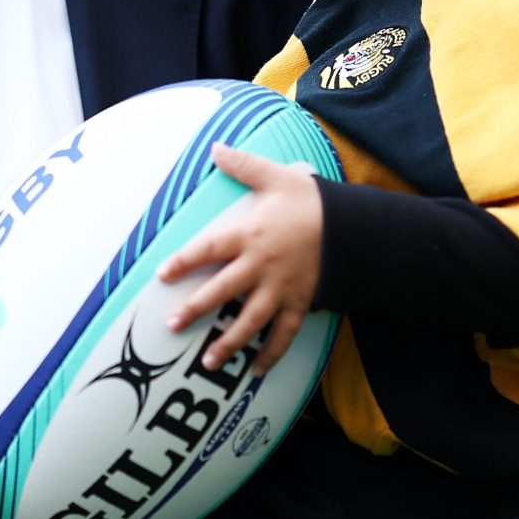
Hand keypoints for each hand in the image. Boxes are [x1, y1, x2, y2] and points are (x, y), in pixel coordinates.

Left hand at [157, 143, 323, 373]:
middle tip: (172, 325)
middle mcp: (260, 267)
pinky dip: (271, 354)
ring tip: (208, 362)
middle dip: (195, 310)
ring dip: (228, 344)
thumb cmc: (312, 201)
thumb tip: (215, 147)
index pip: (207, 250)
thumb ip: (243, 165)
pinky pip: (284, 335)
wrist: (355, 227)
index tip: (162, 276)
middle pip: (221, 292)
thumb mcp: (277, 177)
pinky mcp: (301, 304)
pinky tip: (256, 371)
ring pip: (249, 322)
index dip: (183, 262)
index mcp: (249, 235)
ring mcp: (281, 290)